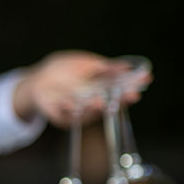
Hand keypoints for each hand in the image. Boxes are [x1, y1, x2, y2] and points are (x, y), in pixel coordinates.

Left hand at [13, 51, 148, 126]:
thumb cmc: (64, 71)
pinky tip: (69, 103)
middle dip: (120, 100)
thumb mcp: (86, 64)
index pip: (119, 90)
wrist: (37, 81)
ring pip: (88, 113)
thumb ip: (104, 68)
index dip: (132, 86)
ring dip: (94, 108)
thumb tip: (127, 67)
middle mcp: (91, 105)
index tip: (146, 81)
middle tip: (131, 95)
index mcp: (99, 91)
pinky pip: (65, 116)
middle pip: (109, 103)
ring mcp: (77, 113)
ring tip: (100, 102)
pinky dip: (67, 110)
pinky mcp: (60, 118)